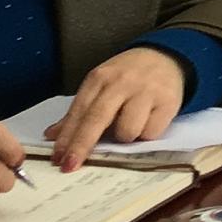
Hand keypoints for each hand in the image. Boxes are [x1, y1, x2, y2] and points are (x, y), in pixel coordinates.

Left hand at [47, 47, 182, 172]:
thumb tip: (53, 135)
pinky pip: (151, 133)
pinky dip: (146, 135)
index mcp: (100, 78)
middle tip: (70, 165)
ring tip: (127, 127)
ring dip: (124, 138)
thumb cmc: (128, 76)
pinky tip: (146, 123)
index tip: (57, 158)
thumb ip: (79, 111)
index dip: (67, 137)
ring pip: (127, 131)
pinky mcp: (168, 102)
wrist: (166, 57)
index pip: (79, 111)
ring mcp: (146, 92)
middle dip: (82, 145)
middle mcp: (121, 82)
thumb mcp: (100, 85)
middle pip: (97, 119)